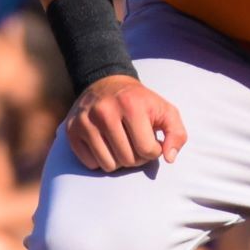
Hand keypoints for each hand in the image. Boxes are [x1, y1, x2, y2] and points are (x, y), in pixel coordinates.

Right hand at [65, 74, 186, 171]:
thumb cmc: (141, 102)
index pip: (148, 150)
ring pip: (108, 165)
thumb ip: (177, 134)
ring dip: (118, 161)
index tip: (151, 140)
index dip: (154, 151)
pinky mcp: (71, 130)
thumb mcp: (165, 111)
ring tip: (121, 144)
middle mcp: (105, 112)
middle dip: (136, 157)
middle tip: (135, 142)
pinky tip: (105, 143)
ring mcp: (85, 121)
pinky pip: (90, 163)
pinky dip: (100, 159)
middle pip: (128, 160)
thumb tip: (170, 158)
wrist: (107, 83)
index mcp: (131, 105)